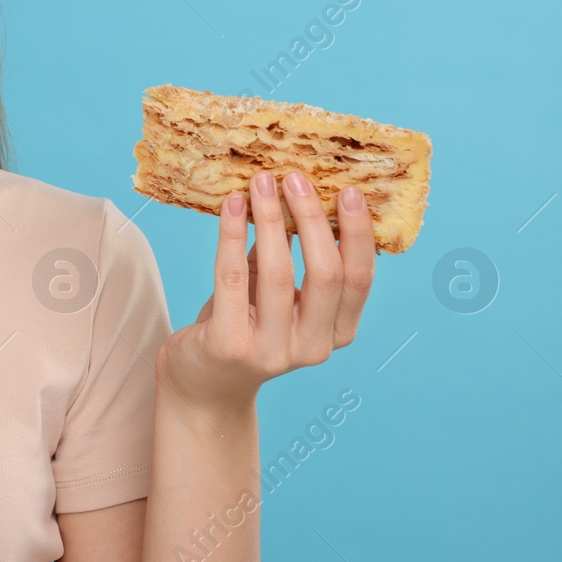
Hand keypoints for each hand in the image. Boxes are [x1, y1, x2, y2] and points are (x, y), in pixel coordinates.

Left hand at [155, 169, 376, 413]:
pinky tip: (231, 205)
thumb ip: (293, 257)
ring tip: (261, 182)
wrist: (202, 384)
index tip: (350, 191)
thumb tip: (297, 193)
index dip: (357, 234)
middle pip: (326, 274)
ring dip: (271, 219)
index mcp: (336, 334)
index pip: (359, 280)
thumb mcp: (278, 296)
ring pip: (279, 272)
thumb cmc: (246, 326)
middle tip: (296, 177)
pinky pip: (233, 277)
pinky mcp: (230, 344)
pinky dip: (232, 234)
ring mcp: (272, 351)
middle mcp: (312, 347)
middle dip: (313, 218)